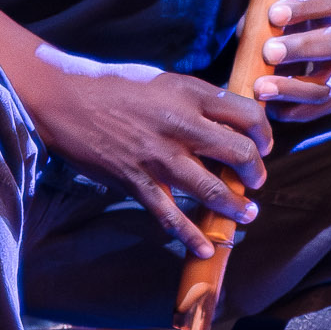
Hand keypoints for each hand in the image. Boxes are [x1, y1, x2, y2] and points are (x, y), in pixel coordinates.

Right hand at [21, 58, 271, 259]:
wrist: (66, 99)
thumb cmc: (116, 86)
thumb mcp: (165, 81)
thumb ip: (197, 100)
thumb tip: (229, 120)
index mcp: (190, 94)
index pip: (247, 114)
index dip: (264, 133)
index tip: (263, 145)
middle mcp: (180, 125)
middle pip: (239, 153)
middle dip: (255, 172)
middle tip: (256, 181)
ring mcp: (158, 157)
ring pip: (211, 189)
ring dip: (234, 206)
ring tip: (247, 214)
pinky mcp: (137, 181)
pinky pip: (170, 215)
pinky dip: (190, 236)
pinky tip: (205, 248)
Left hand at [248, 0, 330, 122]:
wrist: (294, 55)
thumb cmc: (281, 23)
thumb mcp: (273, 3)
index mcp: (330, 9)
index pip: (329, 1)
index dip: (304, 8)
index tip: (273, 14)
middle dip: (301, 48)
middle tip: (269, 52)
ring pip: (327, 84)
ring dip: (293, 87)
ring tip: (261, 88)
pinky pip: (318, 110)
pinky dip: (294, 111)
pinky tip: (269, 109)